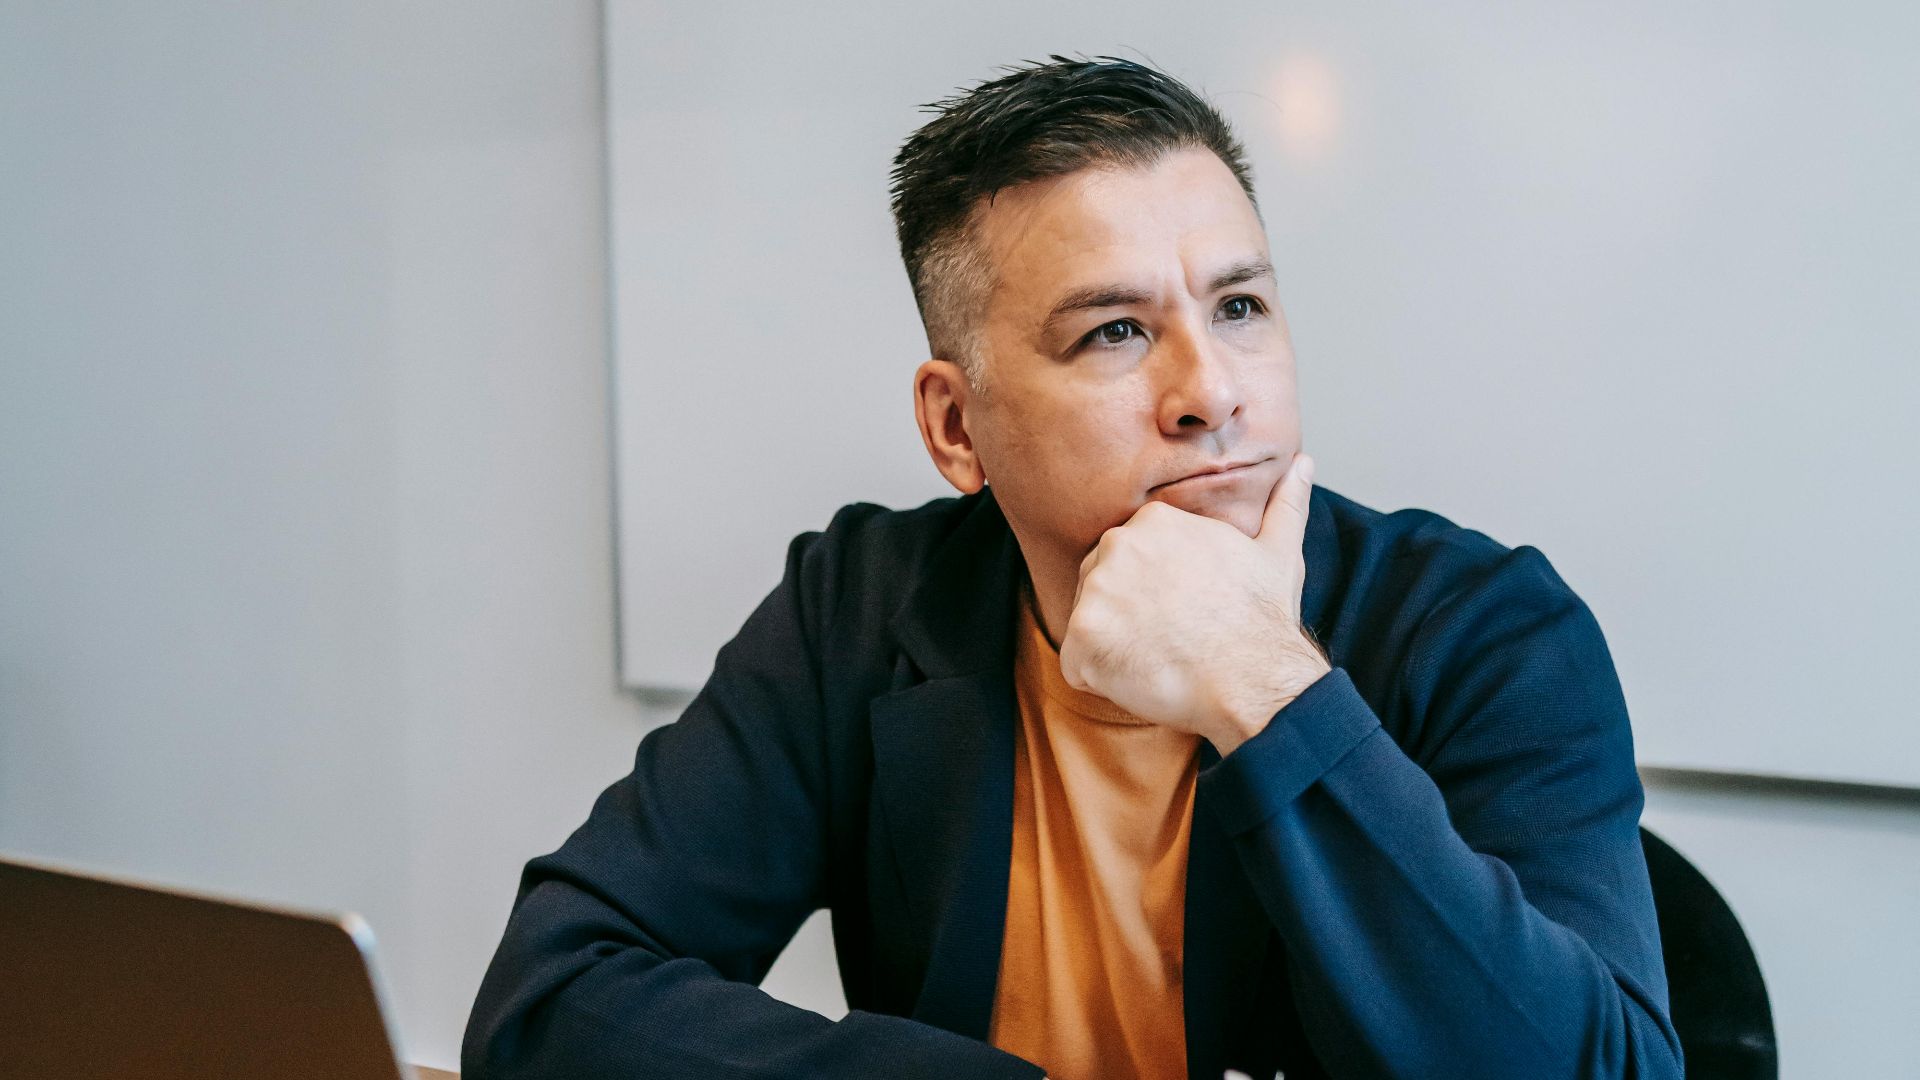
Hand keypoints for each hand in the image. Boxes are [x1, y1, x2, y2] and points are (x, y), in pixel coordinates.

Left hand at [1058, 452, 1330, 755]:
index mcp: (1153, 520)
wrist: (1254, 678)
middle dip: (1127, 618)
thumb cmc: (1264, 619)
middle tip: (1172, 639)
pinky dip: (1102, 681)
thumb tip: (1303, 464)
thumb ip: (1284, 503)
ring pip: (1089, 626)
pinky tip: (1143, 679)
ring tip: (1162, 658)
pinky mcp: (1082, 635)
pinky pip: (1077, 665)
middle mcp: (1117, 544)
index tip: (1184, 614)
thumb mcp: (1278, 551)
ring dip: (1116, 649)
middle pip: (1101, 589)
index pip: (1128, 561)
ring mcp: (1096, 589)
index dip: (1153, 597)